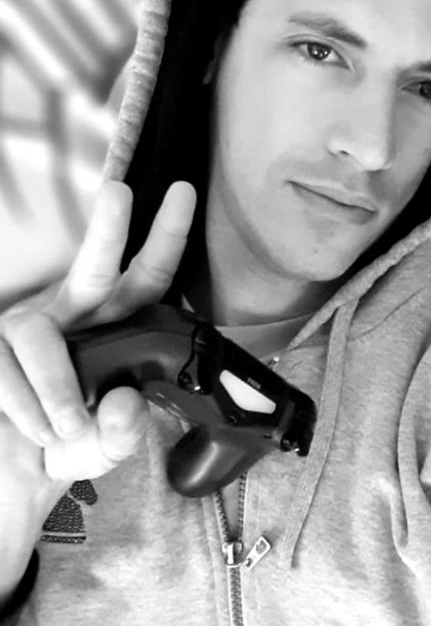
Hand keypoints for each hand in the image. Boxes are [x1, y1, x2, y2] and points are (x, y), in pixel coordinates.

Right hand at [0, 179, 196, 495]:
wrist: (18, 469)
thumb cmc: (72, 441)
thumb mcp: (106, 446)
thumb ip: (122, 433)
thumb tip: (124, 400)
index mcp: (118, 322)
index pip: (148, 277)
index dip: (166, 237)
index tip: (183, 191)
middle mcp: (76, 312)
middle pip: (94, 265)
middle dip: (108, 228)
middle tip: (118, 192)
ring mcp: (29, 325)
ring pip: (39, 333)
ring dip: (57, 385)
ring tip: (67, 427)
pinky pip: (5, 368)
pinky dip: (27, 406)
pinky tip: (38, 429)